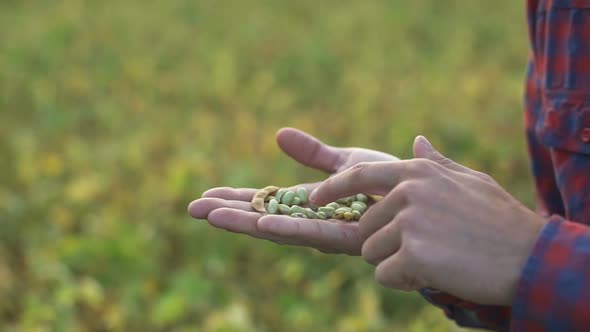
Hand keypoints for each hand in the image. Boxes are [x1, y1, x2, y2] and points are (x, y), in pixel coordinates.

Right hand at [187, 127, 398, 254]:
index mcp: (311, 204)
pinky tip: (259, 225)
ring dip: (244, 222)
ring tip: (209, 215)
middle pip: (264, 217)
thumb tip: (277, 134)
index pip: (266, 202)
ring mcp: (328, 232)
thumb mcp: (346, 163)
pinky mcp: (348, 239)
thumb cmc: (392, 182)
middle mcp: (315, 222)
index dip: (237, 200)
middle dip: (230, 213)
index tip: (205, 196)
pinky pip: (312, 233)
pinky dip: (284, 228)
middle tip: (192, 208)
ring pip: (279, 229)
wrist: (430, 197)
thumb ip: (313, 154)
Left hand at [308, 136, 545, 304]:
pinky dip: (404, 280)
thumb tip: (416, 142)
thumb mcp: (467, 180)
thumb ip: (435, 163)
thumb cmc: (498, 219)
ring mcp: (410, 221)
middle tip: (425, 247)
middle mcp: (408, 191)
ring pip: (372, 253)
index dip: (332, 188)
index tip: (312, 198)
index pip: (358, 176)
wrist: (530, 256)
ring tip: (436, 257)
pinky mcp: (414, 253)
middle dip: (384, 243)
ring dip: (396, 262)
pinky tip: (437, 271)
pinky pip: (384, 275)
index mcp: (417, 171)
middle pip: (364, 226)